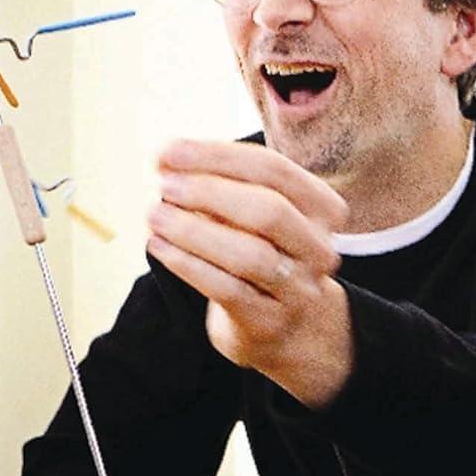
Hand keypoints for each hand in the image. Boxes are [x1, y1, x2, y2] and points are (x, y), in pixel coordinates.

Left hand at [146, 139, 350, 407]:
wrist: (281, 324)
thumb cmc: (256, 249)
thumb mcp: (249, 211)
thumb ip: (216, 182)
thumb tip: (165, 158)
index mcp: (321, 207)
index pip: (273, 169)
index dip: (217, 156)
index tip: (167, 151)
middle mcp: (318, 247)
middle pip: (269, 210)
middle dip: (210, 192)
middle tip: (164, 186)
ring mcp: (299, 289)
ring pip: (250, 255)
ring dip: (193, 231)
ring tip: (154, 215)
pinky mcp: (269, 321)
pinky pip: (227, 289)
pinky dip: (187, 264)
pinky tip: (158, 246)